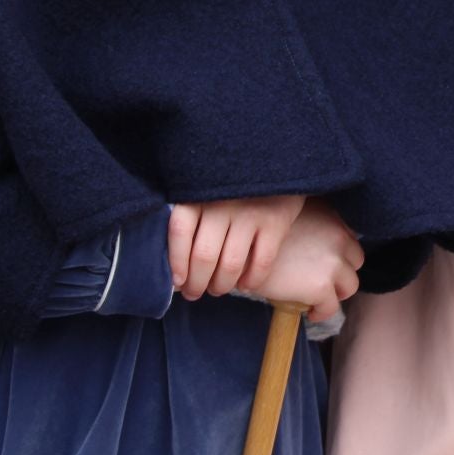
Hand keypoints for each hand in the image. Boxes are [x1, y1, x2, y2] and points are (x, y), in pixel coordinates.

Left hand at [166, 195, 305, 299]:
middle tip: (195, 293)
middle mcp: (222, 203)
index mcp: (199, 193)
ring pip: (231, 264)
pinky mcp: (275, 222)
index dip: (176, 262)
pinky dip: (252, 280)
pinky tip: (245, 284)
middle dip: (197, 283)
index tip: (178, 281)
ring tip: (218, 289)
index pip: (180, 232)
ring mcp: (250, 213)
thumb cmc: (231, 183)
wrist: (277, 161)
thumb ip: (191, 215)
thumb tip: (176, 263)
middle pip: (204, 255)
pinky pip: (261, 263)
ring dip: (221, 285)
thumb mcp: (206, 188)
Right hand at [249, 200, 362, 323]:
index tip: (326, 264)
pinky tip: (310, 312)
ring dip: (336, 293)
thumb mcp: (289, 215)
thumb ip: (309, 224)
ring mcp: (332, 263)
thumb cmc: (257, 232)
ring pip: (350, 286)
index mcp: (331, 217)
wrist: (239, 250)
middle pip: (356, 262)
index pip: (350, 240)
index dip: (340, 255)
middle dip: (342, 274)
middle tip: (324, 283)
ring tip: (318, 299)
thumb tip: (314, 242)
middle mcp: (337, 237)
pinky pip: (331, 307)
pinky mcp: (321, 287)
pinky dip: (322, 312)